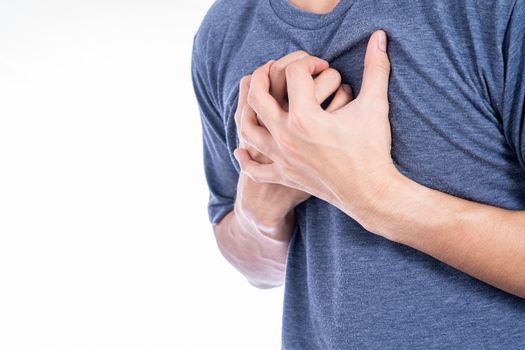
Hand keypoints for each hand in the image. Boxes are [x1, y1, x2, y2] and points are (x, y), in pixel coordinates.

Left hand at [234, 30, 397, 226]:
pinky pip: (255, 169)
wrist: (371, 193)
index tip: (323, 66)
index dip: (309, 63)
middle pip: (258, 96)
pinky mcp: (284, 175)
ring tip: (252, 98)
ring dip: (245, 109)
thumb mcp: (375, 106)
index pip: (294, 75)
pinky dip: (245, 160)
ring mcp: (282, 157)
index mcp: (305, 117)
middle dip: (262, 75)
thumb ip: (376, 68)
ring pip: (248, 129)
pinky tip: (241, 151)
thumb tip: (379, 36)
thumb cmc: (372, 150)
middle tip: (271, 67)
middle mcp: (286, 136)